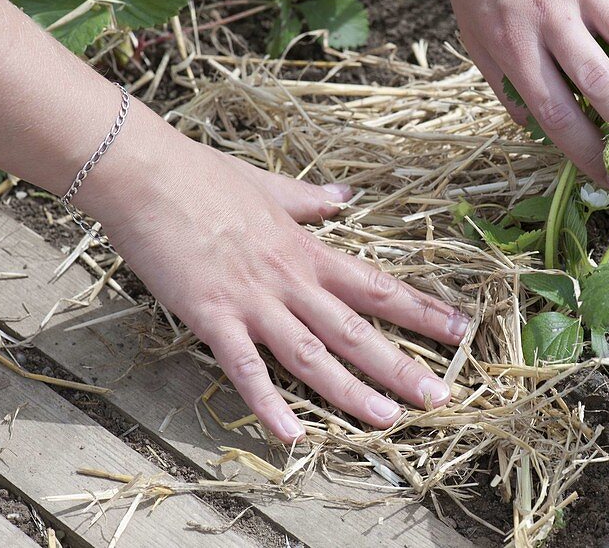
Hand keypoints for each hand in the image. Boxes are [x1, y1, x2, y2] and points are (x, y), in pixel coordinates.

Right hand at [80, 114, 467, 442]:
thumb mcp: (268, 186)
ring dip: (351, 390)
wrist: (149, 175)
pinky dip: (268, 401)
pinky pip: (245, 367)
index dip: (421, 309)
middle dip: (400, 365)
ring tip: (388, 419)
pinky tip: (291, 434)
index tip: (460, 329)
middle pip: (355, 329)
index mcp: (307, 251)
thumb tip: (345, 196)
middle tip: (441, 396)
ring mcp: (254, 301)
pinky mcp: (212, 316)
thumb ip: (310, 199)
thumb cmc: (204, 177)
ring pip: (312, 354)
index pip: (376, 284)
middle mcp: (291, 280)